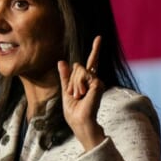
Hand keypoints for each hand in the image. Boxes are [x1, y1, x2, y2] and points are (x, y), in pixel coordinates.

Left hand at [58, 36, 105, 150]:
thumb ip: (65, 76)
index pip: (92, 62)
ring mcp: (97, 81)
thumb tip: (61, 61)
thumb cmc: (74, 112)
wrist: (80, 122)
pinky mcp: (98, 83)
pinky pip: (82, 74)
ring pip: (79, 70)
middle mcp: (95, 80)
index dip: (95, 50)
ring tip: (79, 96)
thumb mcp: (66, 91)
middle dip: (70, 80)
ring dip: (73, 84)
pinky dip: (77, 84)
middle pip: (77, 67)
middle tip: (74, 94)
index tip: (99, 37)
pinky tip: (82, 94)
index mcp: (88, 81)